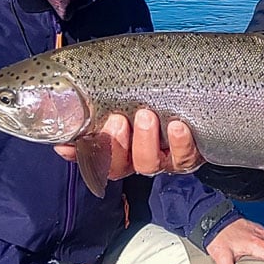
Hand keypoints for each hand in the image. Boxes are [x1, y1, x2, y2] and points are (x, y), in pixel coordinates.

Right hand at [54, 109, 204, 178]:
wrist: (198, 100)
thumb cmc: (156, 98)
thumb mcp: (127, 98)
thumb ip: (98, 108)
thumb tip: (65, 131)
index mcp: (119, 148)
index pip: (93, 157)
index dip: (81, 153)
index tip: (68, 143)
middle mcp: (138, 158)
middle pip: (120, 166)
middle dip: (116, 144)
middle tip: (118, 120)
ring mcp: (163, 160)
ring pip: (148, 163)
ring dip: (145, 141)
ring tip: (147, 116)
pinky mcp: (189, 156)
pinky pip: (184, 157)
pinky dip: (180, 143)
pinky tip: (178, 126)